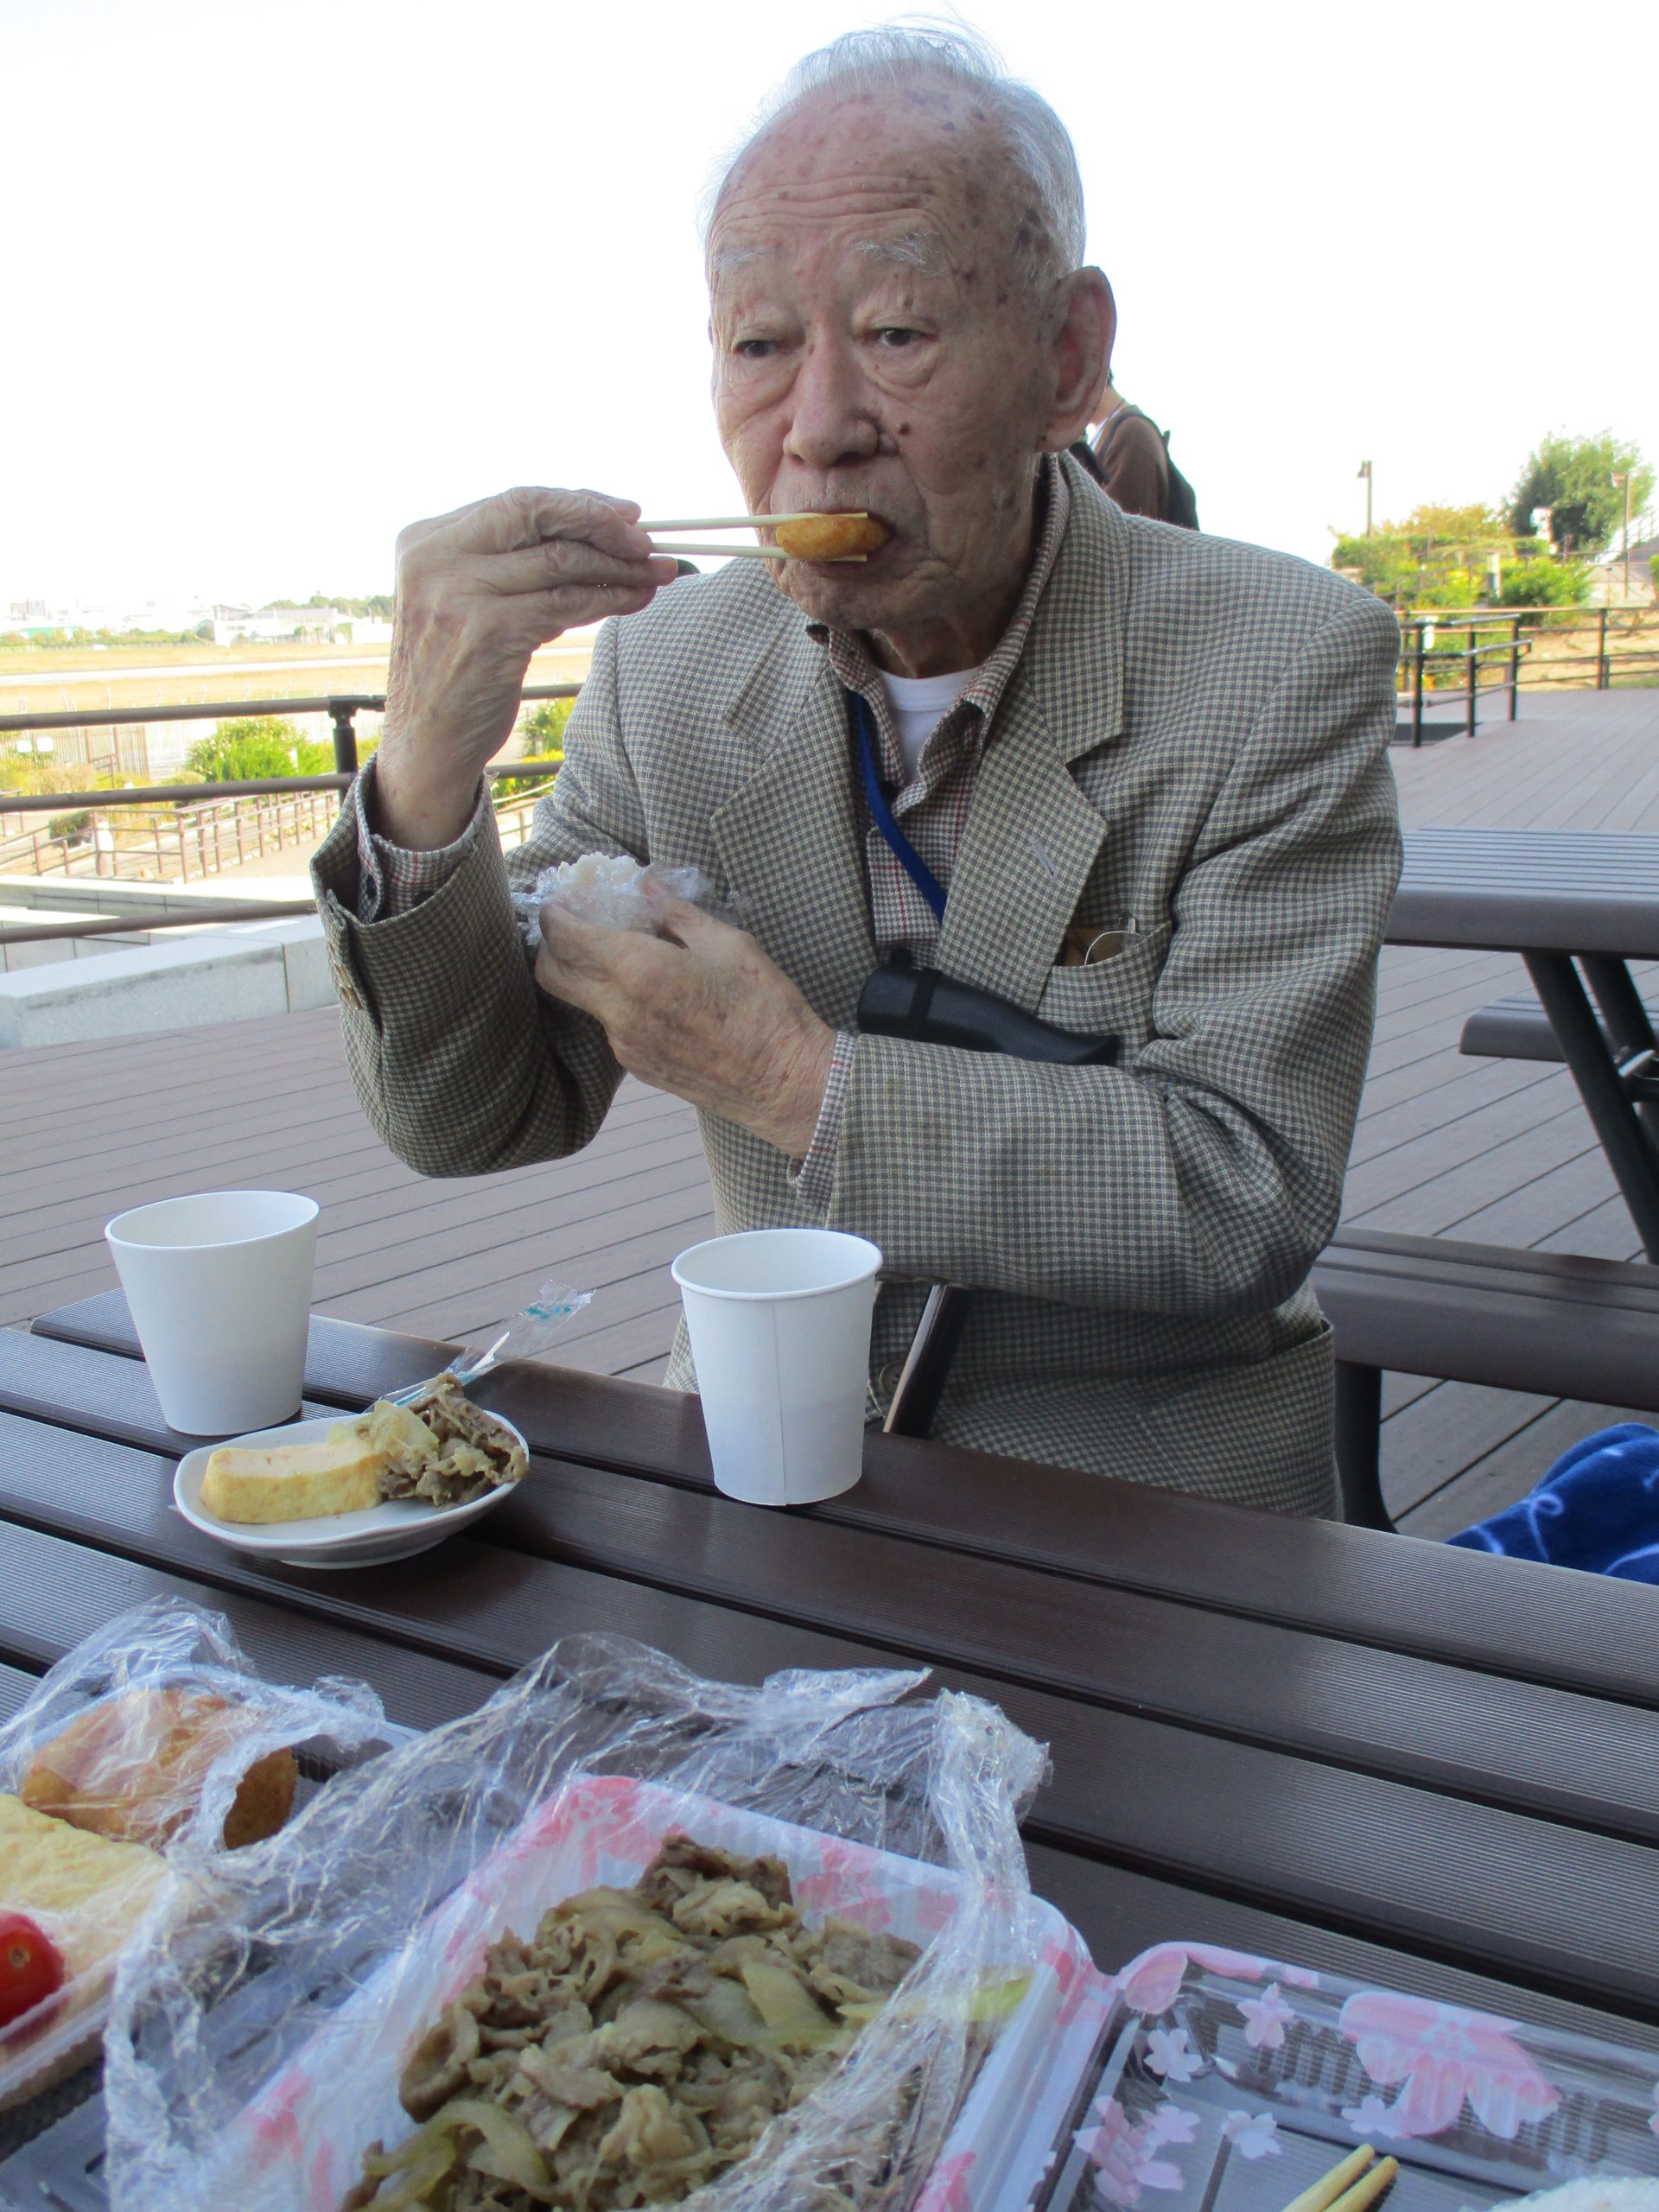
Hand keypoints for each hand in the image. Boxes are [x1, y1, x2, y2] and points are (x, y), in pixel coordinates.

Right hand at [373, 487, 679, 848]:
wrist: (424, 742)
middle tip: (647, 541)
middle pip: (537, 515)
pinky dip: (608, 599)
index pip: (516, 500)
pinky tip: (635, 601)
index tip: (625, 514)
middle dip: (602, 524)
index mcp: (426, 539)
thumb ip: (505, 563)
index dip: (579, 503)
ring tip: (658, 573)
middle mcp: (437, 557)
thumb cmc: (455, 671)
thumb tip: (592, 532)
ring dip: (618, 566)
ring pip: (560, 560)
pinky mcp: (490, 632)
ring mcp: (460, 593)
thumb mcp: (464, 600)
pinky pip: (565, 603)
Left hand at [535, 887, 835, 1156]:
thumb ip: (679, 915)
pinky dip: (617, 1003)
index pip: (567, 940)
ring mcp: (626, 1045)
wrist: (786, 1083)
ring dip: (589, 976)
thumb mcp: (729, 945)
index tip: (559, 903)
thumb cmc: (766, 1010)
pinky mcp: (639, 1067)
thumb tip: (650, 889)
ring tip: (623, 956)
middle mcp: (621, 1011)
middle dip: (552, 947)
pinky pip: (612, 1027)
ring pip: (583, 1002)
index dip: (554, 917)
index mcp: (641, 971)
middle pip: (553, 976)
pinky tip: (652, 993)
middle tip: (572, 927)